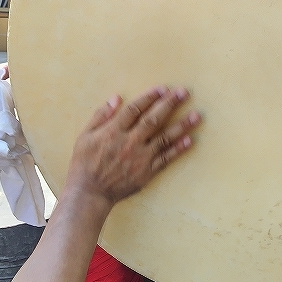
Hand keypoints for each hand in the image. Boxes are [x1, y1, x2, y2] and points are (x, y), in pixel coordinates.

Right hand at [64, 87, 200, 212]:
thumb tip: (117, 98)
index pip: (135, 109)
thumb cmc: (84, 163)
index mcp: (113, 131)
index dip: (149, 97)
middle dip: (169, 104)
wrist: (90, 192)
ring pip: (164, 138)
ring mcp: (140, 158)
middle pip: (153, 119)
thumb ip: (101, 116)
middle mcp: (129, 142)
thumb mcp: (85, 136)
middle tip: (183, 92)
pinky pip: (166, 158)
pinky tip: (190, 140)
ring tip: (197, 115)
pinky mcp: (147, 172)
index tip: (162, 88)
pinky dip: (178, 149)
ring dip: (182, 126)